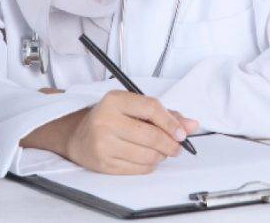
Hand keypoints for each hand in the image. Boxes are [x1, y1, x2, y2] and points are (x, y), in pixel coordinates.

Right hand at [21, 90, 198, 174]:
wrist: (77, 136)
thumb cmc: (109, 119)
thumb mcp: (132, 107)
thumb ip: (164, 114)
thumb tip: (192, 125)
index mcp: (114, 100)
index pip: (151, 108)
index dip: (171, 122)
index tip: (182, 133)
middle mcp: (106, 121)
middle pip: (152, 136)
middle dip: (171, 144)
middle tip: (176, 146)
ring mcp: (104, 144)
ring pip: (148, 155)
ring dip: (160, 156)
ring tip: (158, 151)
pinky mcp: (104, 164)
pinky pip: (140, 169)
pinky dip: (149, 165)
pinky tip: (145, 158)